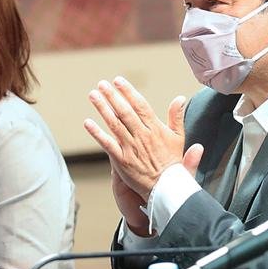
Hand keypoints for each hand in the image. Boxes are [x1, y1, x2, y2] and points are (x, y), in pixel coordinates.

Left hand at [84, 78, 197, 198]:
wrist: (167, 188)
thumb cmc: (172, 162)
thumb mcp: (178, 137)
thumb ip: (177, 117)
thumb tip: (180, 98)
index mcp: (155, 129)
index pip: (140, 106)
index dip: (128, 92)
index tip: (119, 81)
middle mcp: (142, 136)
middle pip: (125, 112)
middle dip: (112, 96)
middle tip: (102, 84)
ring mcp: (131, 148)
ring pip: (114, 124)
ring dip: (102, 108)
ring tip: (93, 95)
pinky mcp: (122, 161)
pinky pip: (107, 144)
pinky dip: (97, 133)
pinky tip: (87, 122)